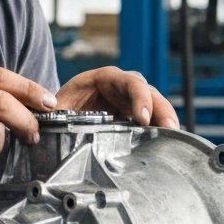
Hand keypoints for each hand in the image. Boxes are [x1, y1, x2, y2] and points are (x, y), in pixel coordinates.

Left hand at [55, 67, 177, 127]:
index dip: (139, 97)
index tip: (141, 117)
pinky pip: (152, 121)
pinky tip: (166, 145)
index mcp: (105, 78)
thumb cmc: (61, 104)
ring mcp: (131, 102)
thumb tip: (50, 116)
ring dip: (165, 122)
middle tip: (168, 130)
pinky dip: (159, 132)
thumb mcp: (57, 105)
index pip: (129, 82)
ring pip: (155, 107)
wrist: (62, 111)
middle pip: (149, 93)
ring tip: (173, 139)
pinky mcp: (135, 117)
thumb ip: (54, 111)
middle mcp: (123, 87)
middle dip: (161, 110)